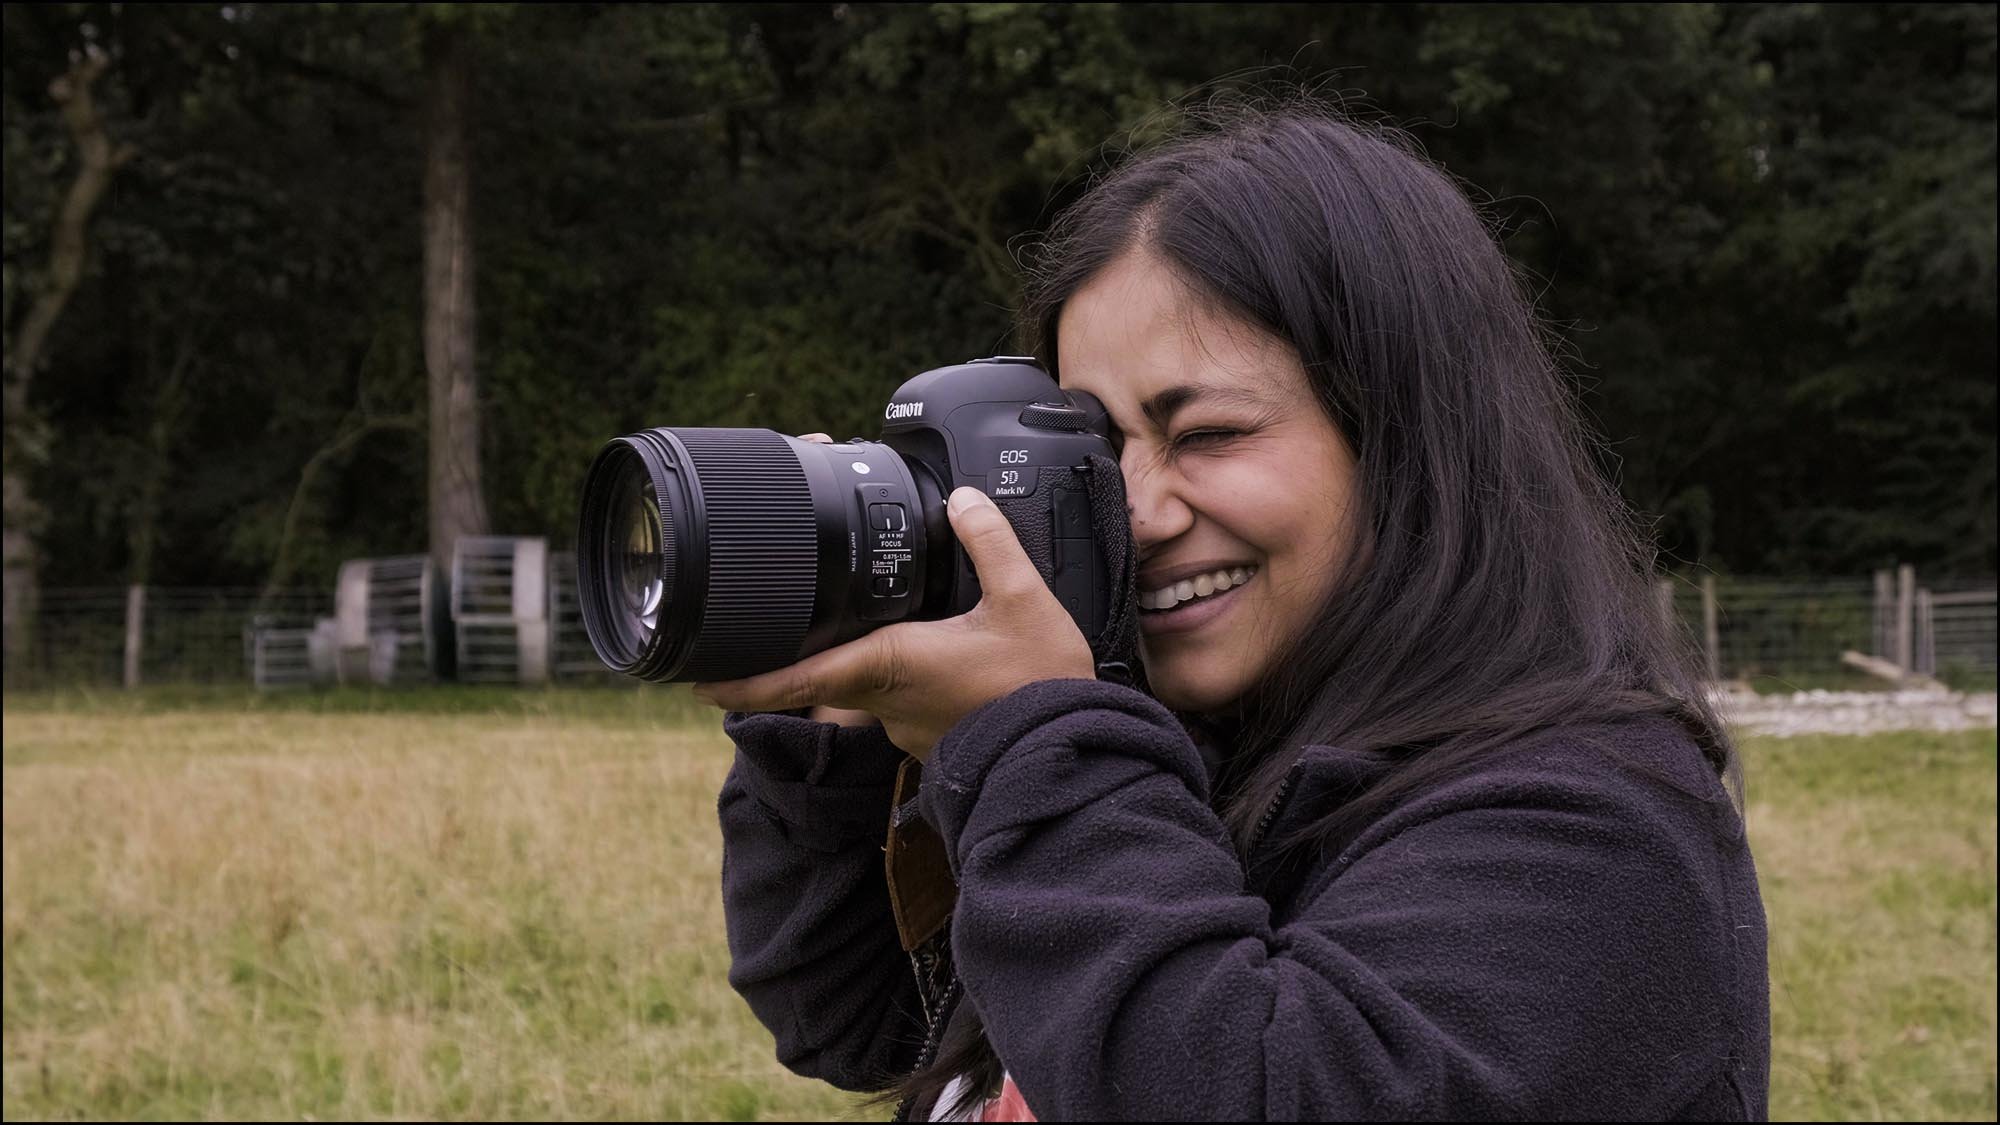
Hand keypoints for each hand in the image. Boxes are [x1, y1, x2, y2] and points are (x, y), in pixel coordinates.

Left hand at [693, 486, 1096, 758]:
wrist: (1073, 757)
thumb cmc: (1041, 690)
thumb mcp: (1023, 600)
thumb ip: (988, 543)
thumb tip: (960, 500)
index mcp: (888, 664)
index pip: (793, 677)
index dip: (740, 679)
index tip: (696, 679)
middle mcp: (886, 701)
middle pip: (820, 675)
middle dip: (797, 652)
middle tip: (774, 626)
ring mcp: (906, 726)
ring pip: (861, 688)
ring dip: (856, 661)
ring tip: (873, 625)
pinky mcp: (931, 737)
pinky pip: (899, 702)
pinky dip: (898, 677)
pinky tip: (929, 656)